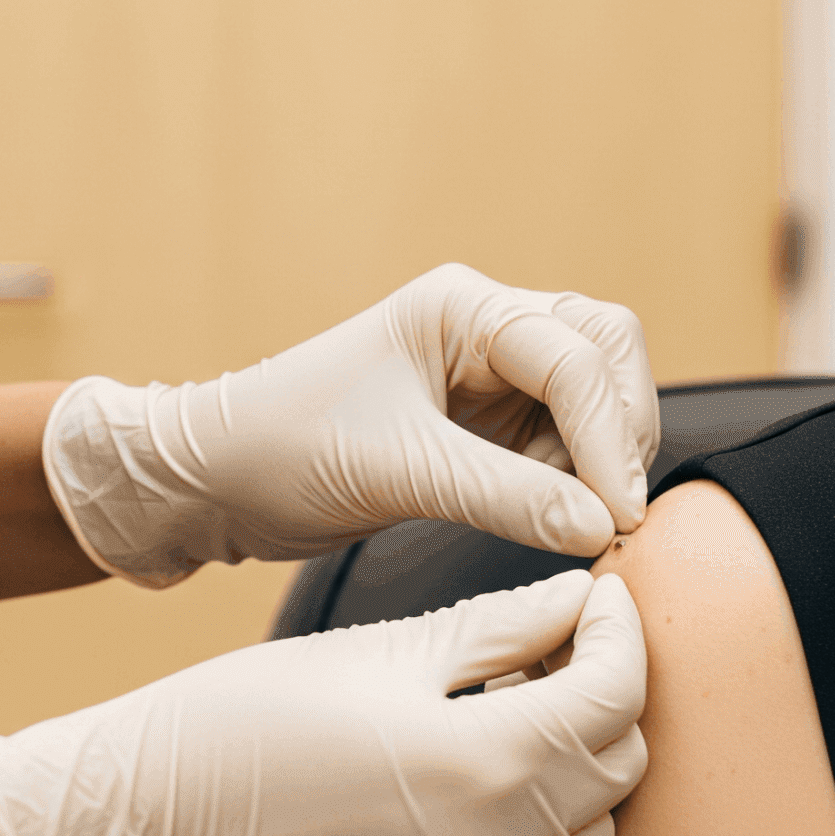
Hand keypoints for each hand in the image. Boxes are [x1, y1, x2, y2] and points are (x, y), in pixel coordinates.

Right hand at [0, 570, 646, 835]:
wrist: (153, 821)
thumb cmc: (250, 718)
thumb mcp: (383, 649)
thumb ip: (498, 626)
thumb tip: (575, 598)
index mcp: (489, 761)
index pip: (615, 693)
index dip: (622, 632)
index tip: (601, 598)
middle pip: (619, 767)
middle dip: (608, 694)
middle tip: (559, 642)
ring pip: (589, 834)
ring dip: (578, 766)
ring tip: (514, 708)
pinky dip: (538, 829)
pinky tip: (481, 777)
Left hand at [43, 263, 659, 586]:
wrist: (212, 482)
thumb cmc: (279, 451)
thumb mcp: (396, 473)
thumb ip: (507, 496)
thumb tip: (600, 525)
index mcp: (459, 309)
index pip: (575, 357)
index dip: (609, 436)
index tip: (617, 514)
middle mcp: (482, 330)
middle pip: (606, 352)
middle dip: (622, 430)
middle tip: (614, 513)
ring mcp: (486, 376)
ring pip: (594, 397)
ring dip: (599, 459)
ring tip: (569, 520)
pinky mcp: (482, 426)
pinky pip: (561, 441)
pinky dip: (573, 480)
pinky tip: (550, 519)